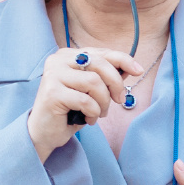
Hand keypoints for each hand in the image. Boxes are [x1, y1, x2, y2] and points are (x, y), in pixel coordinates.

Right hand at [27, 46, 141, 161]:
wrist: (45, 132)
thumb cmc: (69, 110)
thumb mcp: (91, 91)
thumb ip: (106, 77)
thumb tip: (130, 68)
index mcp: (68, 55)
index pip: (101, 52)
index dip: (123, 60)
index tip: (138, 70)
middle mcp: (58, 60)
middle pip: (100, 65)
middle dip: (116, 84)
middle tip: (119, 101)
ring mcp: (53, 75)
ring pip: (94, 82)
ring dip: (103, 102)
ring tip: (99, 113)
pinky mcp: (52, 92)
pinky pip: (86, 100)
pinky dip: (93, 113)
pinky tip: (88, 119)